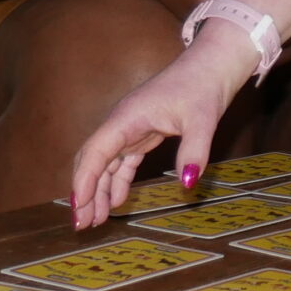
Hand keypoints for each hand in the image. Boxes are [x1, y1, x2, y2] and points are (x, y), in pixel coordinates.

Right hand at [68, 26, 252, 226]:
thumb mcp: (203, 120)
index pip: (94, 152)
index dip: (83, 181)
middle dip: (84, 192)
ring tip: (95, 220)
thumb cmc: (203, 86)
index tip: (79, 207)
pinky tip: (115, 201)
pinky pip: (122, 161)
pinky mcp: (141, 132)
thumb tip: (188, 183)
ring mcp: (129, 128)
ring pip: (105, 163)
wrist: (211, 65)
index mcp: (126, 117)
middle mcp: (121, 122)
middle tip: (82, 224)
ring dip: (98, 190)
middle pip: (92, 160)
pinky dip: (116, 181)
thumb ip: (194, 151)